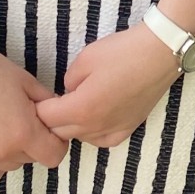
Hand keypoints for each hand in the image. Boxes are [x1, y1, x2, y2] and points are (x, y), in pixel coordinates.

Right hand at [0, 39, 68, 186]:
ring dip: (12, 152)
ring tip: (2, 125)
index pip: (54, 156)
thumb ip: (48, 104)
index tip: (49, 128)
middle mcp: (4, 150)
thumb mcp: (28, 82)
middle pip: (31, 159)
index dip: (57, 142)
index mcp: (24, 132)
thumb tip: (58, 118)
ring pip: (10, 166)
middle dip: (34, 142)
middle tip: (22, 118)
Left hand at [35, 24, 178, 148]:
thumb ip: (68, 81)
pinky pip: (101, 140)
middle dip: (50, 119)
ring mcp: (113, 131)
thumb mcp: (84, 59)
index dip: (36, 108)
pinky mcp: (128, 129)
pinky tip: (94, 118)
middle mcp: (96, 127)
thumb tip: (68, 93)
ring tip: (73, 107)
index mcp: (81, 109)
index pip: (45, 119)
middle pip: (59, 133)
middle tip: (50, 102)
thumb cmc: (122, 52)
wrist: (160, 53)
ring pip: (80, 138)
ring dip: (70, 126)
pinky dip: (92, 132)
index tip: (34, 98)